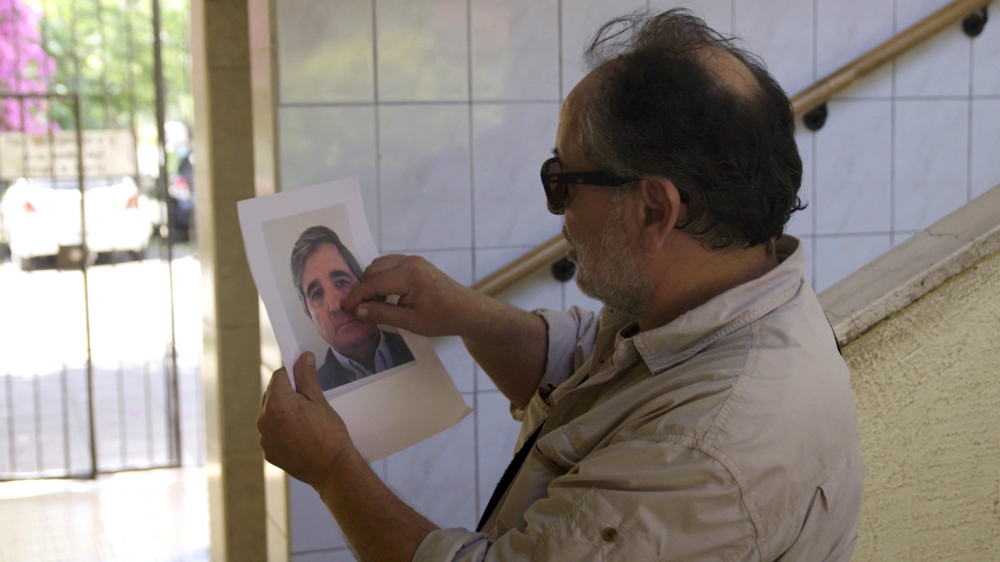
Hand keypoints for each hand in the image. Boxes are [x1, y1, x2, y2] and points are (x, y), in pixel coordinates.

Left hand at [257, 352, 353, 488]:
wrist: (332, 468)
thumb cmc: (329, 434)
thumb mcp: (319, 400)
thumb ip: (307, 376)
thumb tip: (303, 357)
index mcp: (277, 403)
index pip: (279, 376)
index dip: (293, 373)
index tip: (303, 376)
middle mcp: (264, 420)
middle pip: (272, 394)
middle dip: (287, 393)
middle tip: (308, 401)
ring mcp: (264, 438)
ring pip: (271, 414)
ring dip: (283, 412)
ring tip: (305, 421)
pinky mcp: (268, 452)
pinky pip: (272, 433)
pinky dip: (282, 430)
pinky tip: (300, 435)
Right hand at [342, 254, 484, 337]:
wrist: (468, 311)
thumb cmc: (442, 319)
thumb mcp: (410, 322)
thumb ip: (381, 314)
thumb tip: (357, 310)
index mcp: (409, 275)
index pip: (372, 283)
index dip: (356, 297)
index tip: (344, 309)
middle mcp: (410, 261)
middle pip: (373, 270)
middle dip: (364, 289)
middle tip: (362, 310)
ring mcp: (414, 260)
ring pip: (380, 265)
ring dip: (372, 283)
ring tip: (375, 305)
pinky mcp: (416, 263)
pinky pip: (390, 265)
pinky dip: (382, 278)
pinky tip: (386, 296)